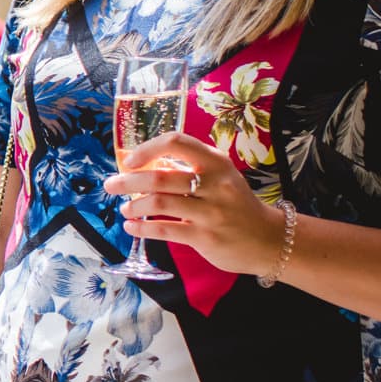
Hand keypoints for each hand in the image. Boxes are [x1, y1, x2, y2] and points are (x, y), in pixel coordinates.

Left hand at [104, 132, 288, 278]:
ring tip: (125, 209)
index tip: (129, 161)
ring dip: (133, 206)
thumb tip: (138, 164)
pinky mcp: (205, 237)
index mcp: (216, 162)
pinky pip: (164, 230)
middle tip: (110, 185)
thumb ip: (187, 168)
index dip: (147, 149)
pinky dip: (141, 227)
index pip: (177, 142)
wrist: (269, 239)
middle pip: (160, 177)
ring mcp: (210, 211)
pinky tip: (131, 226)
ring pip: (159, 203)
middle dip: (127, 182)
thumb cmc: (235, 204)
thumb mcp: (219, 177)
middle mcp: (215, 184)